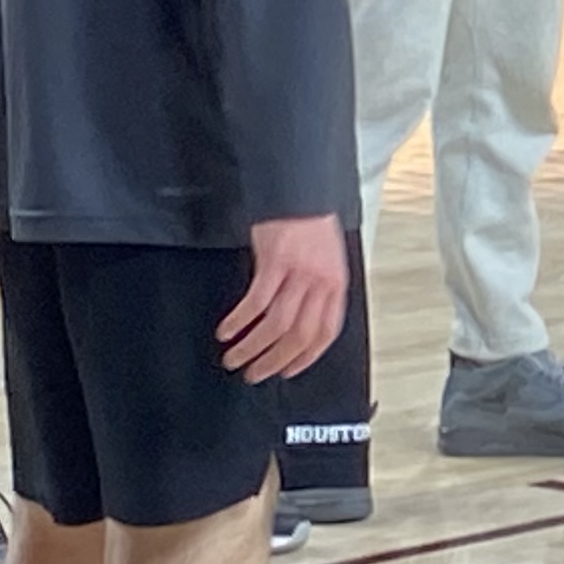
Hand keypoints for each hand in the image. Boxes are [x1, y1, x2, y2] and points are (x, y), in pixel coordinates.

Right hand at [220, 216, 348, 382]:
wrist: (300, 190)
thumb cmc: (311, 225)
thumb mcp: (326, 259)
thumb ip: (319, 291)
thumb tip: (304, 324)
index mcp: (337, 282)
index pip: (327, 331)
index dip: (307, 357)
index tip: (289, 371)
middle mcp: (321, 280)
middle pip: (299, 334)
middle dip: (274, 360)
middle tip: (255, 373)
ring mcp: (299, 271)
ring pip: (276, 324)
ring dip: (252, 348)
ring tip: (235, 358)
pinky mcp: (275, 261)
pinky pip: (255, 302)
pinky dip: (239, 322)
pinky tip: (227, 330)